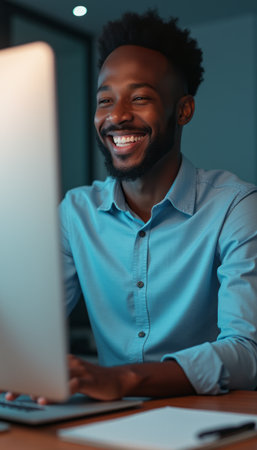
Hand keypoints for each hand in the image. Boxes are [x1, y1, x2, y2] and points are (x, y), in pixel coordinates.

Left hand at [1, 355, 138, 403]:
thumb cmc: (93, 381)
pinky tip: (49, 399)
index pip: (41, 365)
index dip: (23, 375)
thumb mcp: (72, 379)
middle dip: (25, 381)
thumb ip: (56, 381)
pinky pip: (72, 385)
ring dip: (40, 387)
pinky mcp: (88, 380)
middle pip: (44, 369)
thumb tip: (33, 391)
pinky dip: (60, 392)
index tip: (7, 385)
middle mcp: (69, 363)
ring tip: (26, 396)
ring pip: (56, 377)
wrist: (118, 379)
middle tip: (10, 393)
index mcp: (63, 361)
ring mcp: (79, 370)